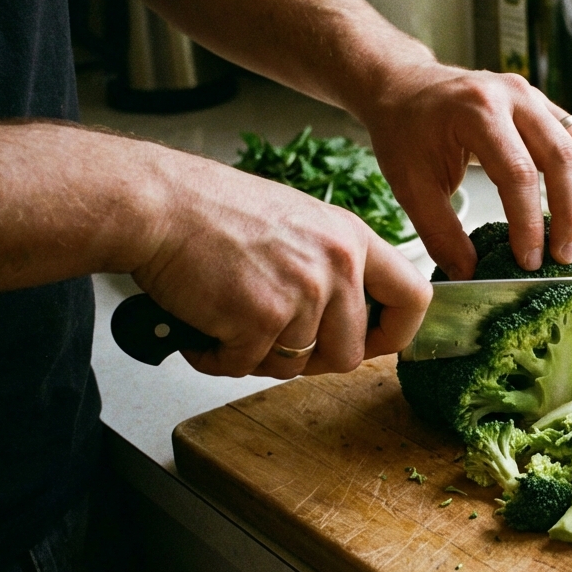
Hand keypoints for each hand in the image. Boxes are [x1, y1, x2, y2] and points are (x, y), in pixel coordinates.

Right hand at [130, 151, 431, 377]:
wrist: (158, 205)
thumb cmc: (214, 211)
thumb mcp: (298, 223)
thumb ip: (330, 266)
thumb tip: (347, 317)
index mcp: (352, 239)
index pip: (413, 297)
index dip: (398, 332)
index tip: (376, 343)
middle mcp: (337, 266)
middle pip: (351, 354)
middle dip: (312, 360)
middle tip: (273, 342)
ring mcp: (302, 294)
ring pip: (297, 365)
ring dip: (259, 356)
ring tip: (229, 323)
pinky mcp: (261, 319)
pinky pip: (248, 366)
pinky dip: (220, 358)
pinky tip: (203, 329)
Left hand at [353, 62, 571, 279]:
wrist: (405, 86)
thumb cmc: (404, 132)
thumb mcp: (410, 185)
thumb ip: (441, 232)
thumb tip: (471, 275)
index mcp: (477, 112)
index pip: (518, 173)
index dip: (529, 222)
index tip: (529, 261)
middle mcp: (513, 96)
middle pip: (562, 157)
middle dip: (569, 214)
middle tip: (564, 257)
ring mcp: (534, 97)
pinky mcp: (544, 106)